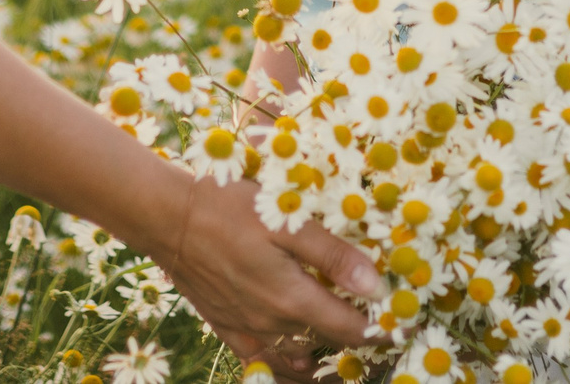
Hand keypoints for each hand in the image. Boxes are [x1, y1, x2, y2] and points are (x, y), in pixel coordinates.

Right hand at [146, 173, 378, 382]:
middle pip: (326, 341)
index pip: (351, 328)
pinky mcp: (224, 324)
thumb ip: (332, 255)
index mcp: (291, 297)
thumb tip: (376, 286)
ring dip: (323, 349)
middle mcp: (272, 321)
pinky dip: (283, 362)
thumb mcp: (286, 220)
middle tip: (379, 324)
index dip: (382, 330)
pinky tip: (295, 359)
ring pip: (295, 352)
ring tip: (345, 343)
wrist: (166, 218)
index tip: (403, 325)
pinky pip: (261, 357)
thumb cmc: (229, 208)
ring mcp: (246, 327)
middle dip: (356, 335)